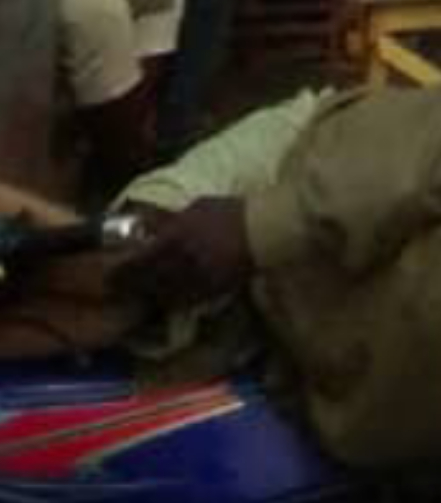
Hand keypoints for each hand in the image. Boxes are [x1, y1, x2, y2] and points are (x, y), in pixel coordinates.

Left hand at [108, 198, 253, 307]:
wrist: (264, 229)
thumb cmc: (231, 212)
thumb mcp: (197, 207)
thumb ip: (171, 220)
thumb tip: (148, 228)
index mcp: (175, 238)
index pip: (136, 261)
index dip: (119, 271)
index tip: (108, 273)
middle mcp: (180, 263)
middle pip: (145, 282)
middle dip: (129, 286)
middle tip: (119, 288)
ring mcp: (195, 279)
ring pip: (162, 294)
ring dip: (148, 295)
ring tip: (141, 293)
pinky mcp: (210, 291)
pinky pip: (183, 300)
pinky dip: (171, 300)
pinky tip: (168, 296)